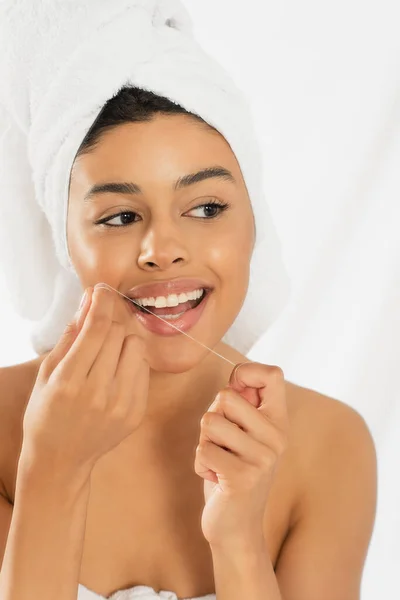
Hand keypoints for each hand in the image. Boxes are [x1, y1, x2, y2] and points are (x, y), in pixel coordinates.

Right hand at [22, 285, 149, 475]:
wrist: (60, 459)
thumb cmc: (47, 412)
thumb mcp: (48, 372)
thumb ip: (70, 335)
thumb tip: (88, 300)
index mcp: (70, 382)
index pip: (96, 329)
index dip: (101, 303)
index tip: (102, 290)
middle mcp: (98, 394)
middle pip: (118, 334)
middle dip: (109, 322)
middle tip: (99, 325)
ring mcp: (121, 405)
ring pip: (136, 348)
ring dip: (122, 342)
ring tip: (106, 355)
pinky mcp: (136, 413)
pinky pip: (144, 369)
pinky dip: (131, 363)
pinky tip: (115, 373)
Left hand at [194, 361, 288, 549]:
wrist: (236, 527)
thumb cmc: (233, 470)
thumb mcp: (244, 433)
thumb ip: (243, 404)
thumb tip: (236, 373)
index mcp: (278, 421)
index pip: (273, 374)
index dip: (247, 372)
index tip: (236, 390)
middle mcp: (276, 438)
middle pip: (225, 396)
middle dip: (212, 417)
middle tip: (224, 443)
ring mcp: (262, 459)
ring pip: (209, 422)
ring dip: (204, 442)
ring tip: (220, 460)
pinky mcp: (242, 479)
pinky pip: (202, 451)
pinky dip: (200, 464)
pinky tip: (217, 479)